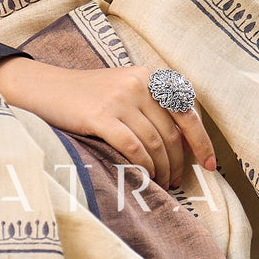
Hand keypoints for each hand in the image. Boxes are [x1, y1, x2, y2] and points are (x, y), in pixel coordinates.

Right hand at [0, 56, 216, 189]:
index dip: (201, 141)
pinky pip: (133, 147)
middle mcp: (137, 83)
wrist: (47, 89)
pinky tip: (144, 176)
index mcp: (148, 76)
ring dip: (162, 168)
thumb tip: (186, 142)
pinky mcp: (100, 116)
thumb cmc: (89, 95)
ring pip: (154, 142)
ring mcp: (119, 99)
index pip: (186, 111)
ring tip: (161, 182)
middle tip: (177, 180)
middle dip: (179, 162)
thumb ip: (153, 106)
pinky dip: (143, 166)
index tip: (210, 165)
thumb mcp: (125, 88)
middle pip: (171, 132)